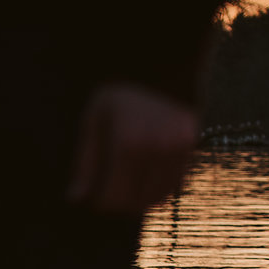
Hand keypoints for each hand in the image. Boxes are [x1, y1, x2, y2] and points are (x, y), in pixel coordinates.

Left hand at [66, 82, 199, 214]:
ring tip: (127, 187)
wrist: (161, 65)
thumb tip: (76, 199)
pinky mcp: (192, 146)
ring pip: (159, 196)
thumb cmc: (118, 94)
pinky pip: (176, 182)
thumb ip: (85, 163)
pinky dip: (160, 188)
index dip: (102, 202)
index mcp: (128, 144)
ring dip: (141, 200)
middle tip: (110, 192)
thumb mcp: (93, 122)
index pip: (114, 196)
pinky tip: (145, 178)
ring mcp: (179, 148)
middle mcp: (157, 149)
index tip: (96, 196)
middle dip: (121, 203)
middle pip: (137, 201)